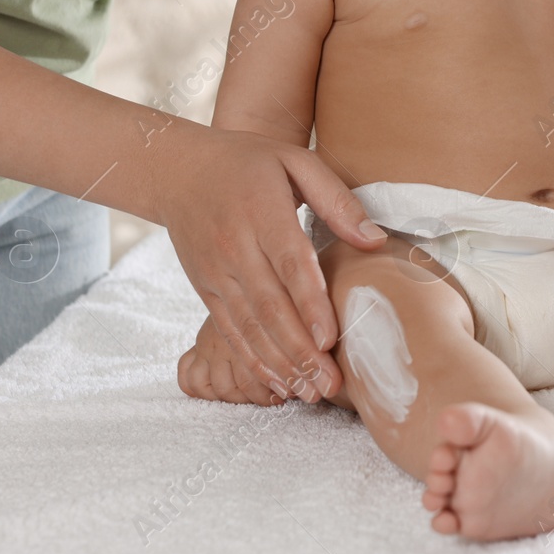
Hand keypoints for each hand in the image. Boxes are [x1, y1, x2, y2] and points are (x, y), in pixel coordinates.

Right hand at [152, 123, 385, 402]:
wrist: (177, 169)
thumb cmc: (250, 162)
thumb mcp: (296, 161)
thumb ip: (337, 200)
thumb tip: (375, 240)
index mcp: (263, 212)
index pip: (289, 264)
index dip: (310, 304)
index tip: (331, 338)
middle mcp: (235, 247)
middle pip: (269, 307)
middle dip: (300, 351)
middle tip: (330, 384)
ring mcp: (216, 272)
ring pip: (248, 327)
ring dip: (279, 364)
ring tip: (310, 392)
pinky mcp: (206, 288)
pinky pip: (230, 331)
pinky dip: (252, 360)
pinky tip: (276, 382)